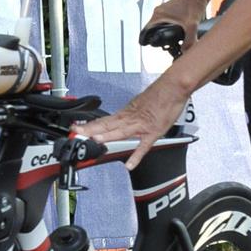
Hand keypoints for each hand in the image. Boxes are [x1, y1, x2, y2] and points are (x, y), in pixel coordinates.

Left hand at [72, 72, 189, 169]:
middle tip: (77, 132)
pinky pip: (144, 146)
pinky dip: (136, 155)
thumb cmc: (161, 93)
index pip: (105, 120)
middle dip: (91, 129)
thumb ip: (131, 112)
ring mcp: (142, 125)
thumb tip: (123, 118)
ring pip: (121, 132)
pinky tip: (129, 164)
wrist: (174, 86)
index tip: (77, 128)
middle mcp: (131, 118)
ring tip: (94, 141)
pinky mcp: (154, 131)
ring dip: (107, 136)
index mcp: (127, 112)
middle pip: (108, 125)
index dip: (90, 125)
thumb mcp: (141, 102)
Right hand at [143, 0, 209, 51]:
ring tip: (169, 42)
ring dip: (161, 33)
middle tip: (163, 47)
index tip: (150, 46)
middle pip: (152, 29)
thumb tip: (186, 52)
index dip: (146, 40)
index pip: (146, 30)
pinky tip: (175, 33)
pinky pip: (164, 21)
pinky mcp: (170, 10)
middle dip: (156, 38)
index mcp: (159, 15)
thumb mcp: (192, 25)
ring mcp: (164, 10)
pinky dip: (167, 28)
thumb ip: (189, 40)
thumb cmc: (193, 4)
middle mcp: (159, 12)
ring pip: (158, 25)